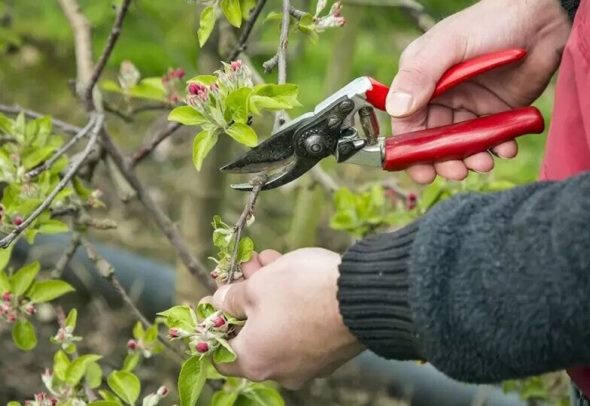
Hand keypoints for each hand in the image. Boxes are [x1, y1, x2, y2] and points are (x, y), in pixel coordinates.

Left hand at [212, 248, 363, 388]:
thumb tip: (221, 302)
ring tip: (269, 260)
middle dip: (247, 296)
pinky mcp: (331, 351)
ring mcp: (309, 364)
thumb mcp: (257, 286)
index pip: (221, 354)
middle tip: (248, 267)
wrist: (362, 296)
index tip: (218, 298)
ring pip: (278, 326)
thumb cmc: (300, 292)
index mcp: (254, 361)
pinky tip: (294, 273)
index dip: (215, 323)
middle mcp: (281, 370)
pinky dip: (294, 305)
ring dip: (270, 294)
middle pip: (252, 333)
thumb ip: (231, 297)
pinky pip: (302, 329)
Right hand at [387, 0, 569, 183]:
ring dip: (470, 159)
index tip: (422, 170)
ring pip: (460, 145)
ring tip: (484, 162)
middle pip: (432, 141)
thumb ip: (420, 75)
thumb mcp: (448, 45)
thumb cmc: (490, 23)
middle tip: (457, 171)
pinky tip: (506, 147)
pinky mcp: (494, 112)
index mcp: (419, 81)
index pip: (407, 123)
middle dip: (443, 161)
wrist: (542, 19)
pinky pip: (489, 139)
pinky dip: (497, 148)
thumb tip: (396, 109)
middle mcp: (440, 97)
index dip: (411, 150)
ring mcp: (467, 106)